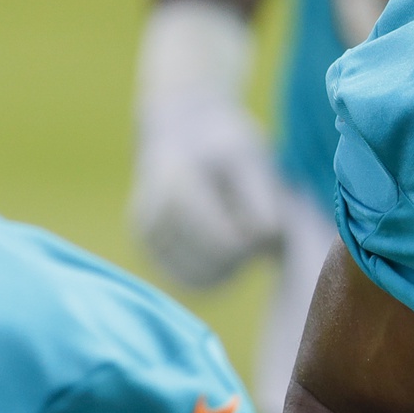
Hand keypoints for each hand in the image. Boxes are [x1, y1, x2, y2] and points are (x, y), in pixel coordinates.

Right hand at [128, 0, 284, 288]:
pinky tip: (226, 244)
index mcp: (177, 188)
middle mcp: (151, 216)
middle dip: (243, 253)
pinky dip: (213, 272)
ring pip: (199, 280)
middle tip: (257, 225)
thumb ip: (261, 193)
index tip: (268, 219)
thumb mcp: (249, 155)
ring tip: (239, 229)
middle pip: (214, 265)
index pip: (228, 243)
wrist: (181, 131)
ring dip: (228, 265)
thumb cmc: (223, 143)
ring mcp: (144, 238)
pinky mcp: (148, 252)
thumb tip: (267, 234)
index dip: (256, 239)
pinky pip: (188, 281)